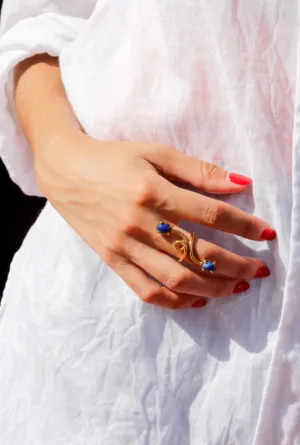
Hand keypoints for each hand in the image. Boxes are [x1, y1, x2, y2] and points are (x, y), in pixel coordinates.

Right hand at [36, 133, 275, 309]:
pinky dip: (175, 301)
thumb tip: (240, 183)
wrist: (65, 169)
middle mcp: (139, 223)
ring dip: (213, 287)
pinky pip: (146, 290)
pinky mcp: (112, 260)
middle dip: (237, 264)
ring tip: (237, 288)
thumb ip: (197, 170)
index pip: (211, 215)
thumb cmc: (113, 157)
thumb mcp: (155, 153)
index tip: (267, 234)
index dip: (245, 226)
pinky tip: (198, 300)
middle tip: (260, 269)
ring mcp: (124, 246)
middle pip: (198, 253)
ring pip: (176, 278)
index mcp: (152, 192)